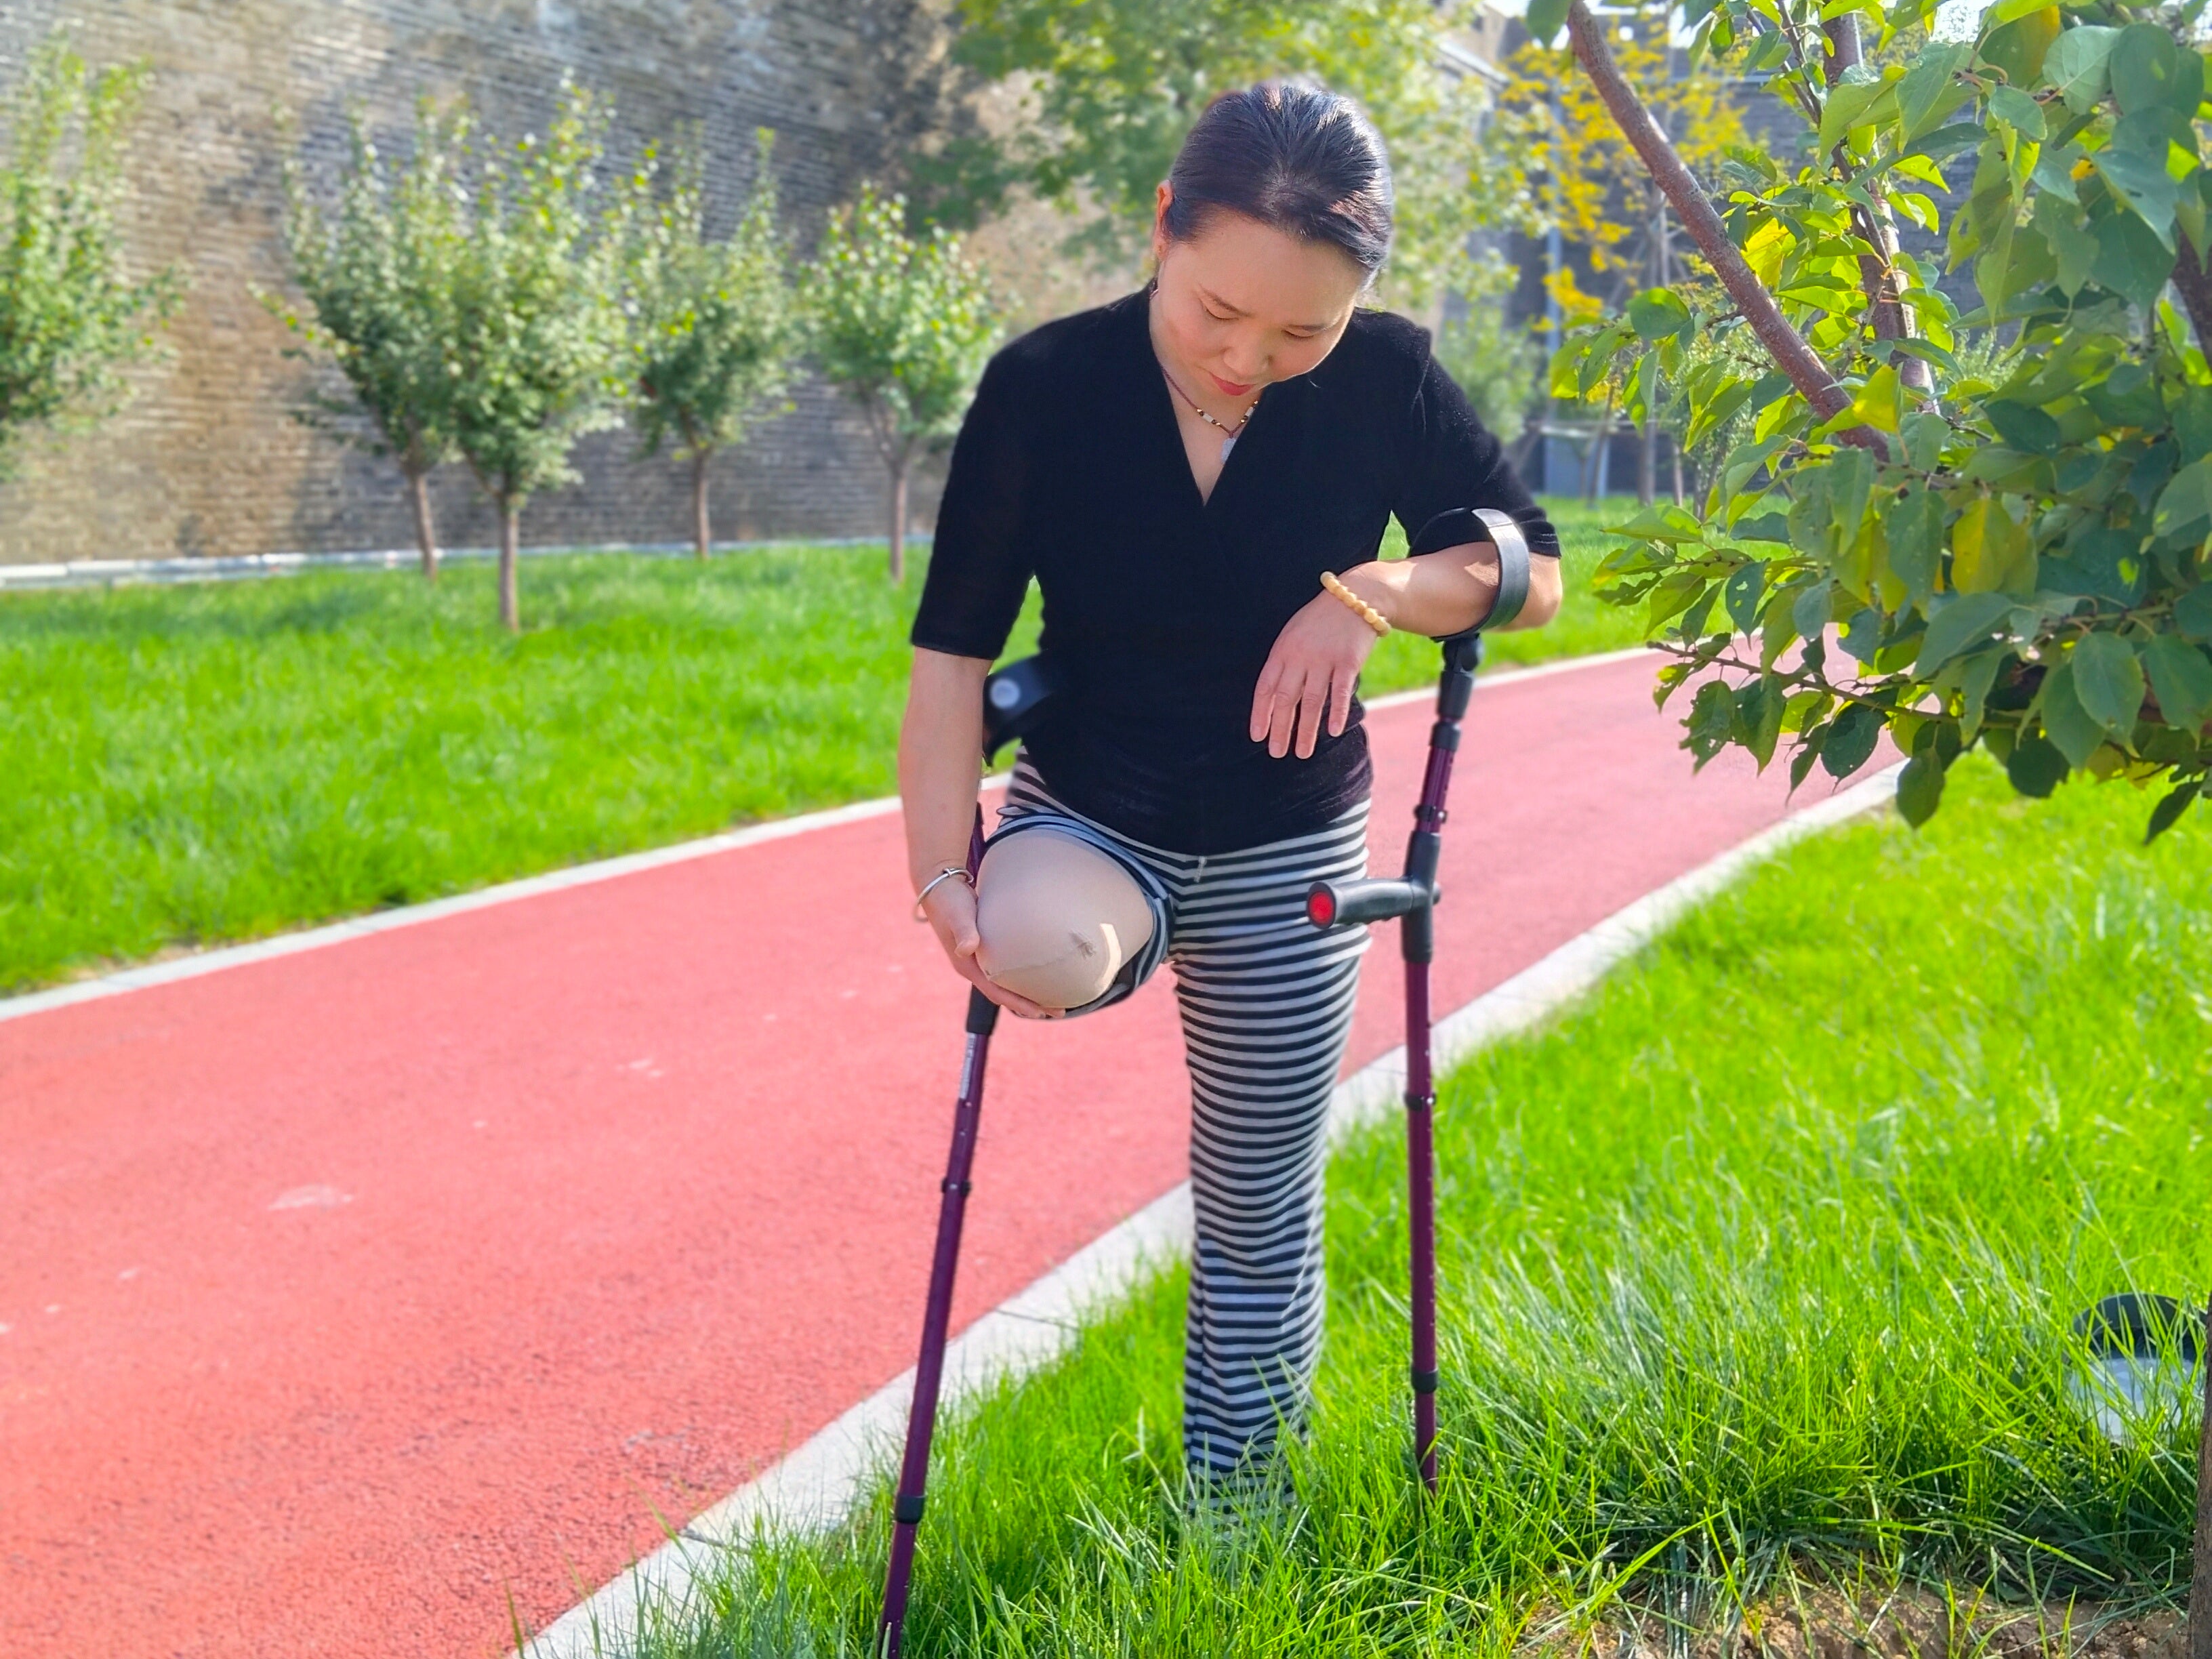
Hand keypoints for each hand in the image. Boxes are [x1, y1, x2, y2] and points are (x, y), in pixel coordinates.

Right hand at [918, 875, 1058, 1018]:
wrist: (937, 884)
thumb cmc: (949, 899)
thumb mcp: (957, 914)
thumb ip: (963, 930)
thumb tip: (967, 948)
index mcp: (966, 966)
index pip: (996, 992)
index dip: (1018, 1004)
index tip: (1041, 1013)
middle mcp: (973, 967)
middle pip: (1004, 994)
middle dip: (1030, 1005)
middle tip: (1059, 1012)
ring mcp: (979, 959)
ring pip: (1006, 983)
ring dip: (1028, 992)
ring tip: (1053, 998)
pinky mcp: (985, 948)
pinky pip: (1007, 969)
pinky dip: (1023, 975)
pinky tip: (1040, 972)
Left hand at [1249, 579, 1384, 758]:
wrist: (1355, 597)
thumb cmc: (1320, 621)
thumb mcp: (1294, 636)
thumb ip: (1285, 664)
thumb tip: (1276, 700)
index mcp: (1282, 650)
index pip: (1266, 687)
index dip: (1260, 714)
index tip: (1257, 737)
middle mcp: (1300, 656)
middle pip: (1286, 698)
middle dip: (1280, 728)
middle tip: (1277, 752)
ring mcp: (1324, 658)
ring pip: (1311, 701)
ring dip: (1306, 730)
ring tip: (1302, 752)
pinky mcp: (1347, 661)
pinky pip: (1340, 691)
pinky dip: (1336, 712)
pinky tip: (1332, 731)